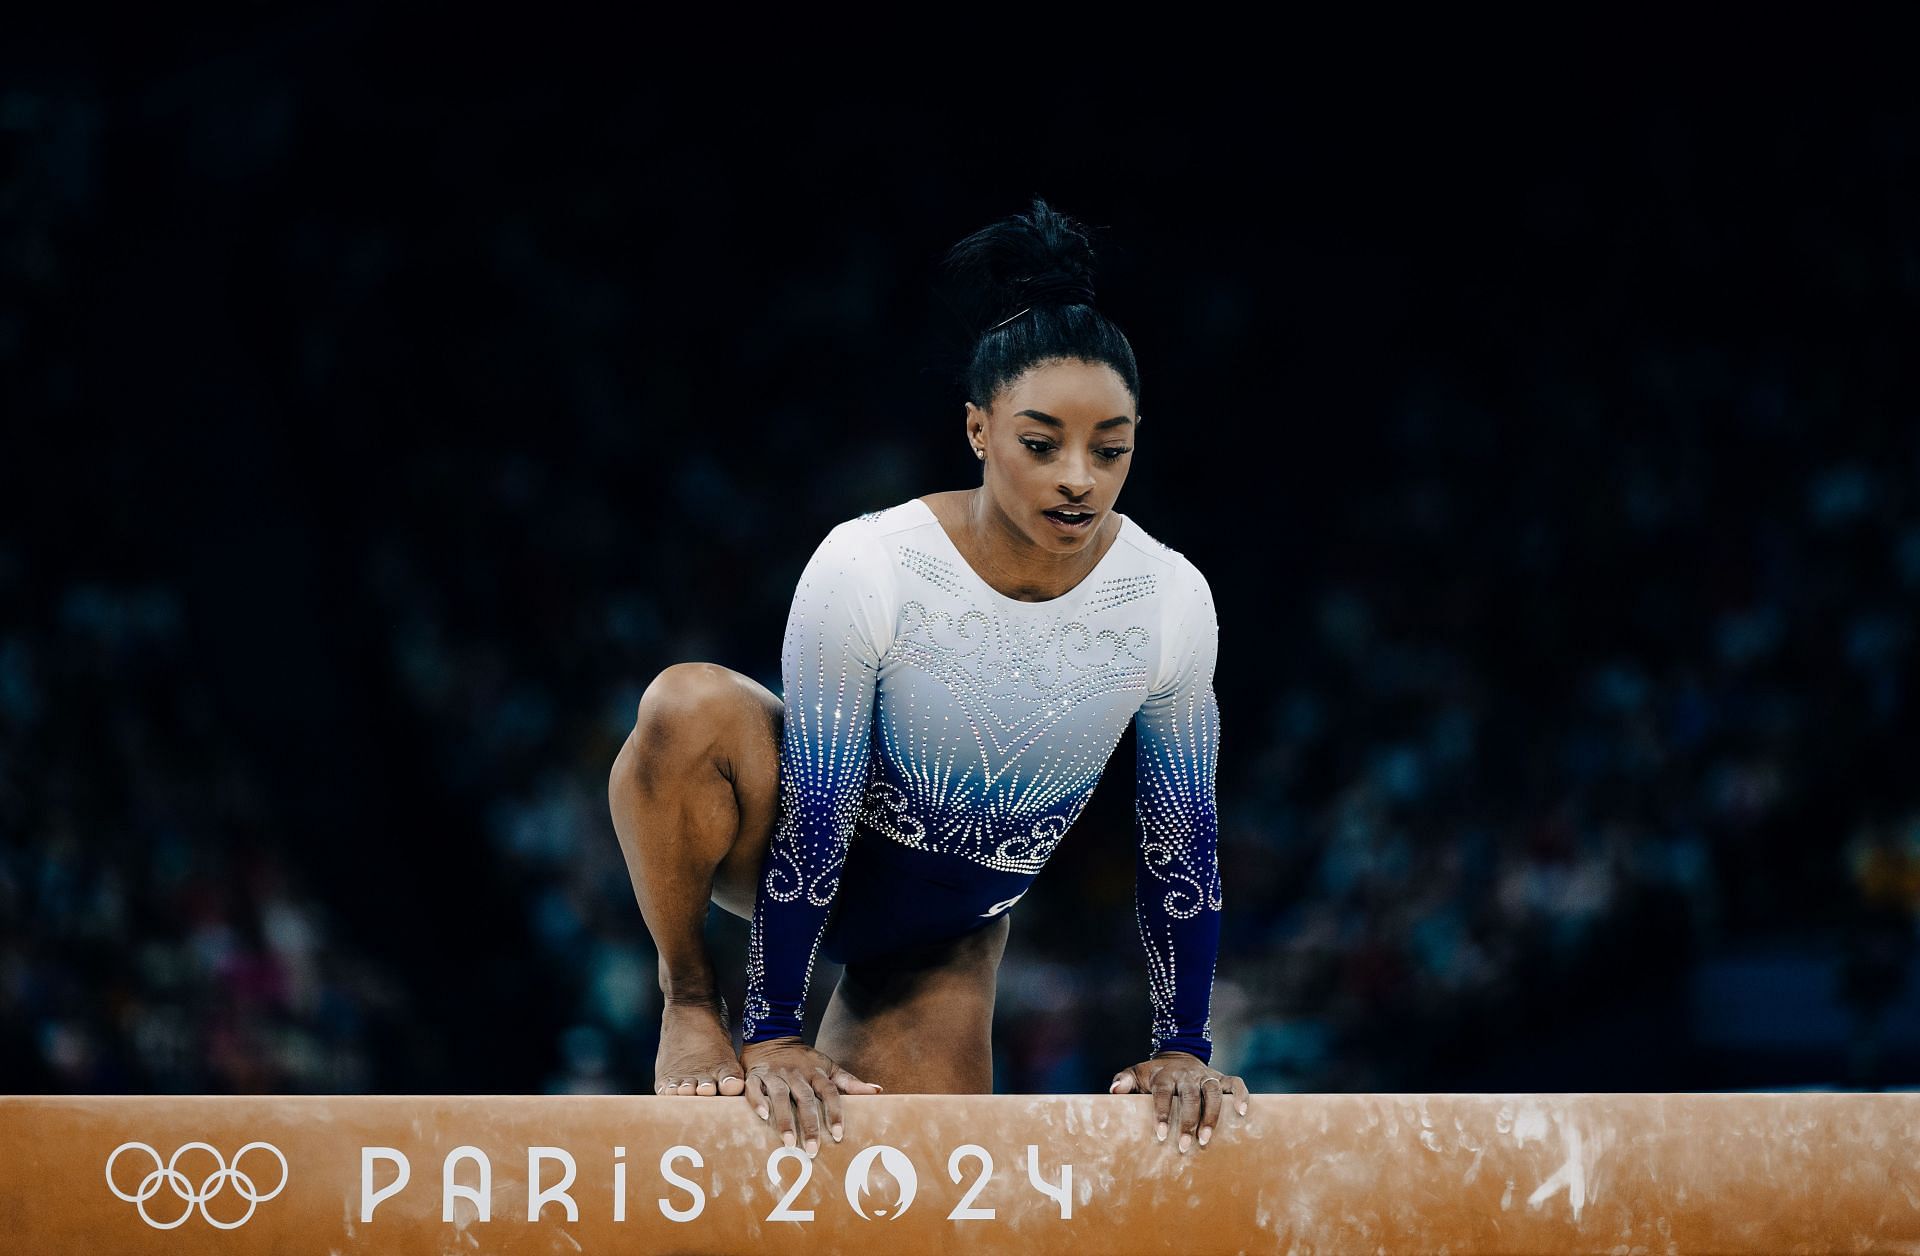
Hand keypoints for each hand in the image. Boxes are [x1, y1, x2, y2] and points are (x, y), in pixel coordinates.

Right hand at [740, 1037, 881, 1155]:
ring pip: (780, 1095)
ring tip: (789, 1142)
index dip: (834, 1112)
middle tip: (812, 1150)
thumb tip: (878, 1091)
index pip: (830, 1092)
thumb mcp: (829, 1067)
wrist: (773, 1035)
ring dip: (784, 1119)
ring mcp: (775, 1074)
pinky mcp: (756, 1075)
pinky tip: (762, 1116)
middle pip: (805, 1099)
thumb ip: (850, 1082)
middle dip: (809, 1124)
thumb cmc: (805, 1059)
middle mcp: (797, 1073)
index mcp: (817, 1072)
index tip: (837, 1135)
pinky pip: (755, 1088)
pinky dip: (758, 1101)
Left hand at [1110, 1051, 1249, 1152]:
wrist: (1177, 1055)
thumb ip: (1124, 1080)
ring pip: (1212, 1092)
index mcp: (1165, 1075)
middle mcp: (1186, 1075)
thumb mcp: (1136, 1073)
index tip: (1161, 1135)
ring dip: (1212, 1116)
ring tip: (1206, 1139)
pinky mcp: (1220, 1077)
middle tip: (1185, 1146)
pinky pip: (1235, 1083)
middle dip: (1188, 1122)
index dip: (1162, 1113)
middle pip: (1190, 1096)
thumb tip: (1114, 1091)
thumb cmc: (1154, 1074)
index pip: (1163, 1093)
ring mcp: (1205, 1075)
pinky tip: (1243, 1113)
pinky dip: (1241, 1095)